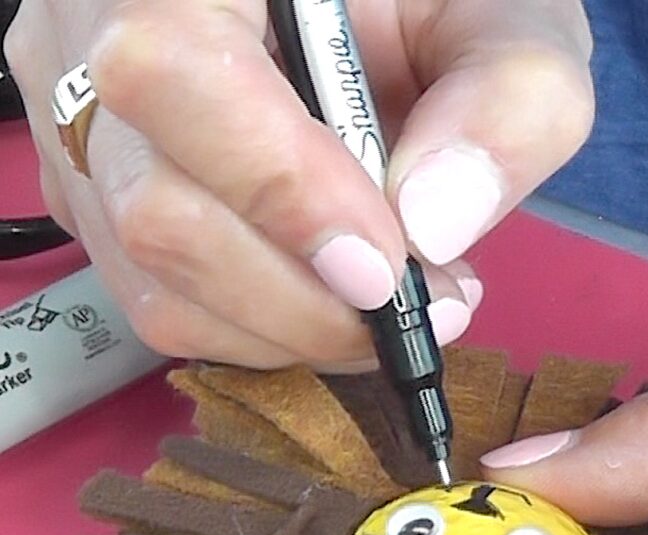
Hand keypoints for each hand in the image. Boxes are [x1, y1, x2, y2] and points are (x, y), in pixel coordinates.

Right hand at [4, 0, 591, 368]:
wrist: (361, 29)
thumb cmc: (428, 9)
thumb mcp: (500, 20)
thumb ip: (505, 96)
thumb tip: (433, 226)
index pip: (177, 77)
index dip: (282, 192)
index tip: (384, 272)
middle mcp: (93, 42)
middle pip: (158, 215)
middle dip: (303, 302)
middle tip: (415, 309)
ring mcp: (87, 137)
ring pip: (158, 287)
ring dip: (292, 331)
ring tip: (391, 306)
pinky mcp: (103, 209)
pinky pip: (167, 309)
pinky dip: (264, 334)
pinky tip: (334, 303)